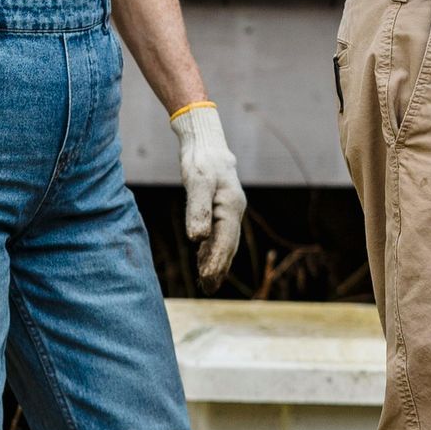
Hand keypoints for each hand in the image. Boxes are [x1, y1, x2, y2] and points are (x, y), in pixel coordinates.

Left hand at [172, 102, 245, 287]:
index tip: (207, 280)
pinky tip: (203, 258)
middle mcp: (234, 211)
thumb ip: (197, 210)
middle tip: (208, 289)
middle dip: (218, 268)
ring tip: (207, 281)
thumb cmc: (201, 159)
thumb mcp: (197, 181)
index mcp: (231, 207)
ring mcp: (228, 210)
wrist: (206, 140)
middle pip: (228, 246)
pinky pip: (218, 233)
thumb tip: (197, 240)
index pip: (225, 242)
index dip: (216, 263)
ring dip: (216, 261)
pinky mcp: (219, 207)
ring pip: (224, 242)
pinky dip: (212, 248)